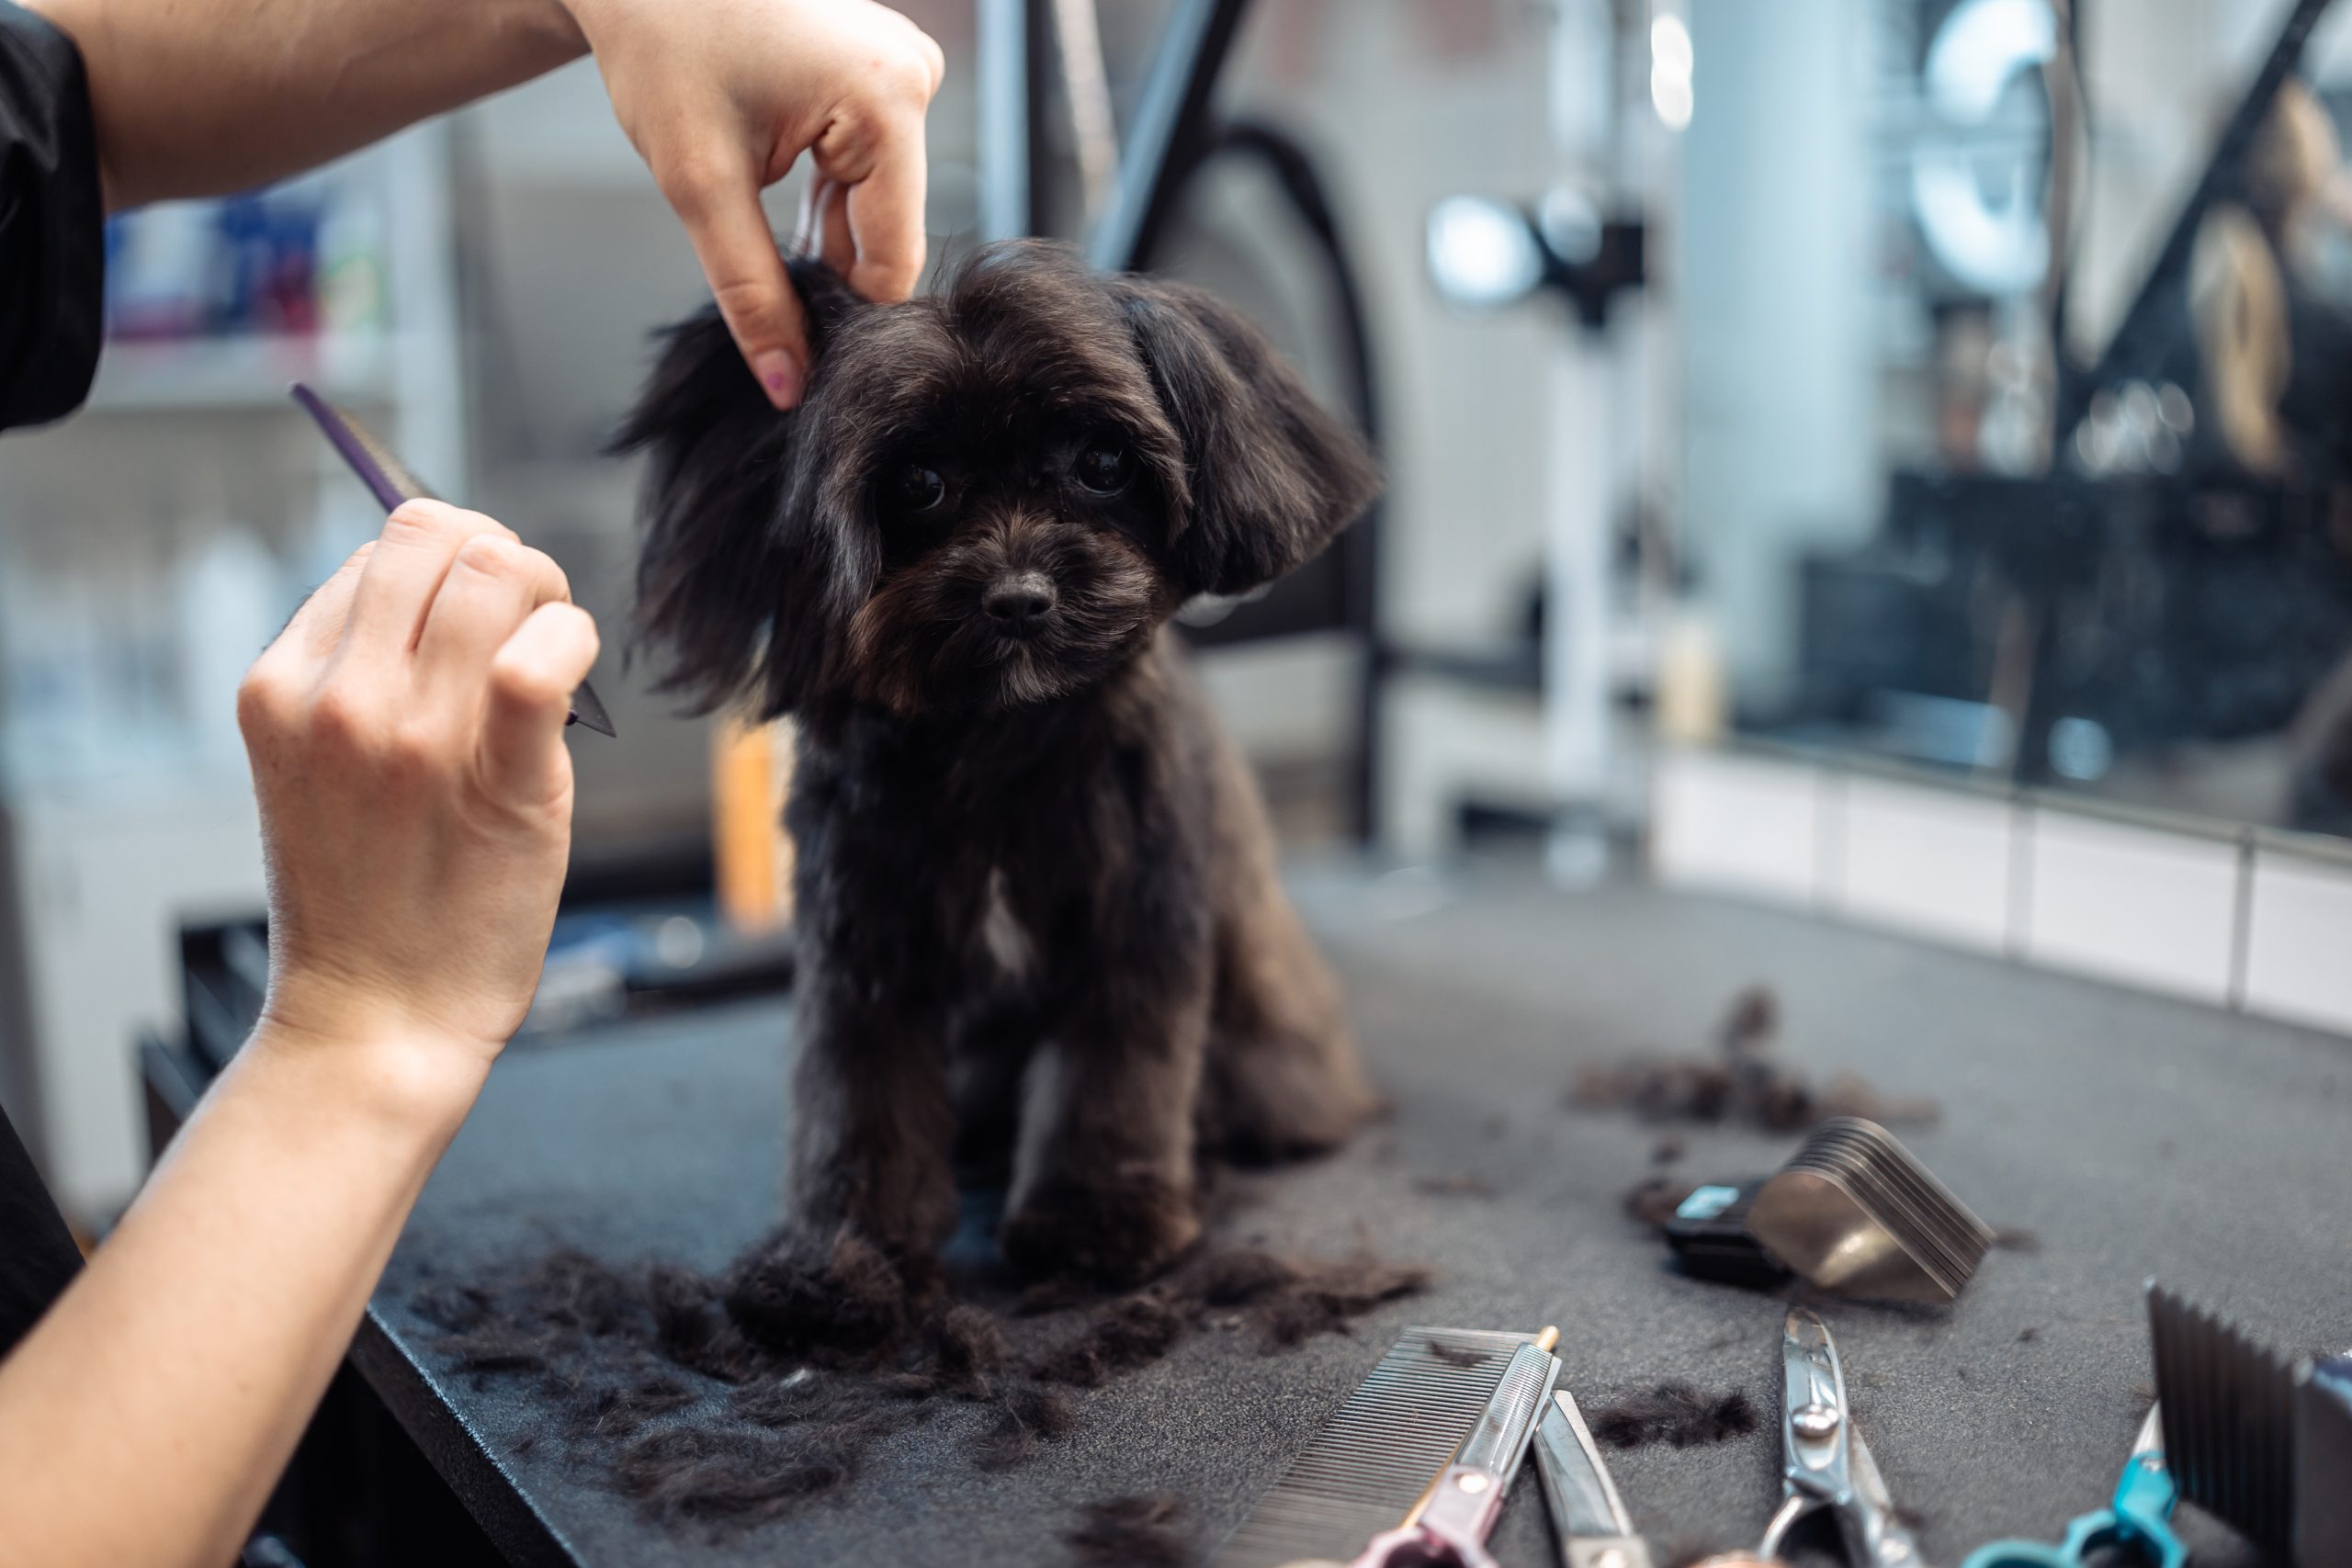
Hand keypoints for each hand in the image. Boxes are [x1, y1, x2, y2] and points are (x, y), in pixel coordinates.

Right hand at [237, 502, 599, 1078]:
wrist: (377, 1018)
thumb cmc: (371, 896)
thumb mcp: (325, 765)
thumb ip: (371, 675)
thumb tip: (467, 585)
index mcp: (282, 684)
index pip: (381, 550)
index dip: (454, 566)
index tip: (486, 620)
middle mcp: (335, 696)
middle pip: (432, 534)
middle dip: (501, 557)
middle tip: (532, 622)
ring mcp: (407, 736)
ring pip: (494, 571)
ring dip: (547, 594)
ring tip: (555, 652)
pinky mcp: (493, 780)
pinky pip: (538, 661)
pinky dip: (572, 642)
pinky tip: (573, 678)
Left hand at [564, 0, 944, 407]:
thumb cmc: (661, 44)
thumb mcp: (702, 185)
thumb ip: (752, 293)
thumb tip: (792, 385)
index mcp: (889, 99)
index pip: (894, 257)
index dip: (847, 314)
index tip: (798, 347)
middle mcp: (916, 78)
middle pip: (888, 230)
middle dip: (829, 266)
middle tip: (757, 274)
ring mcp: (906, 70)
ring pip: (878, 202)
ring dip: (824, 229)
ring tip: (752, 202)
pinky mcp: (886, 72)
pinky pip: (870, 167)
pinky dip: (826, 194)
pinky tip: (772, 181)